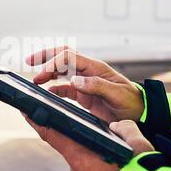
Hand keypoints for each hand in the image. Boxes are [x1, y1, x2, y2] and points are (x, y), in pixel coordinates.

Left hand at [22, 114, 153, 170]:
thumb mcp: (139, 146)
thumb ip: (125, 129)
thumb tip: (117, 127)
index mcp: (83, 159)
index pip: (53, 135)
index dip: (38, 122)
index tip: (26, 112)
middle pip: (75, 149)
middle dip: (87, 144)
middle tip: (109, 146)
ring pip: (86, 164)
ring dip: (97, 160)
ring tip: (120, 164)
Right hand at [26, 46, 143, 122]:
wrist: (141, 114)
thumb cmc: (132, 102)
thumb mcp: (117, 94)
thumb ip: (97, 86)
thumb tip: (75, 80)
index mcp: (95, 68)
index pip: (69, 57)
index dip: (53, 63)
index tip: (42, 74)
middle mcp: (88, 71)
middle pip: (63, 56)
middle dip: (46, 56)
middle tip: (29, 61)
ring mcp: (85, 82)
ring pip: (62, 70)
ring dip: (48, 72)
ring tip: (35, 80)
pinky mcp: (84, 94)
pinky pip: (65, 87)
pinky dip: (54, 88)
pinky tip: (47, 92)